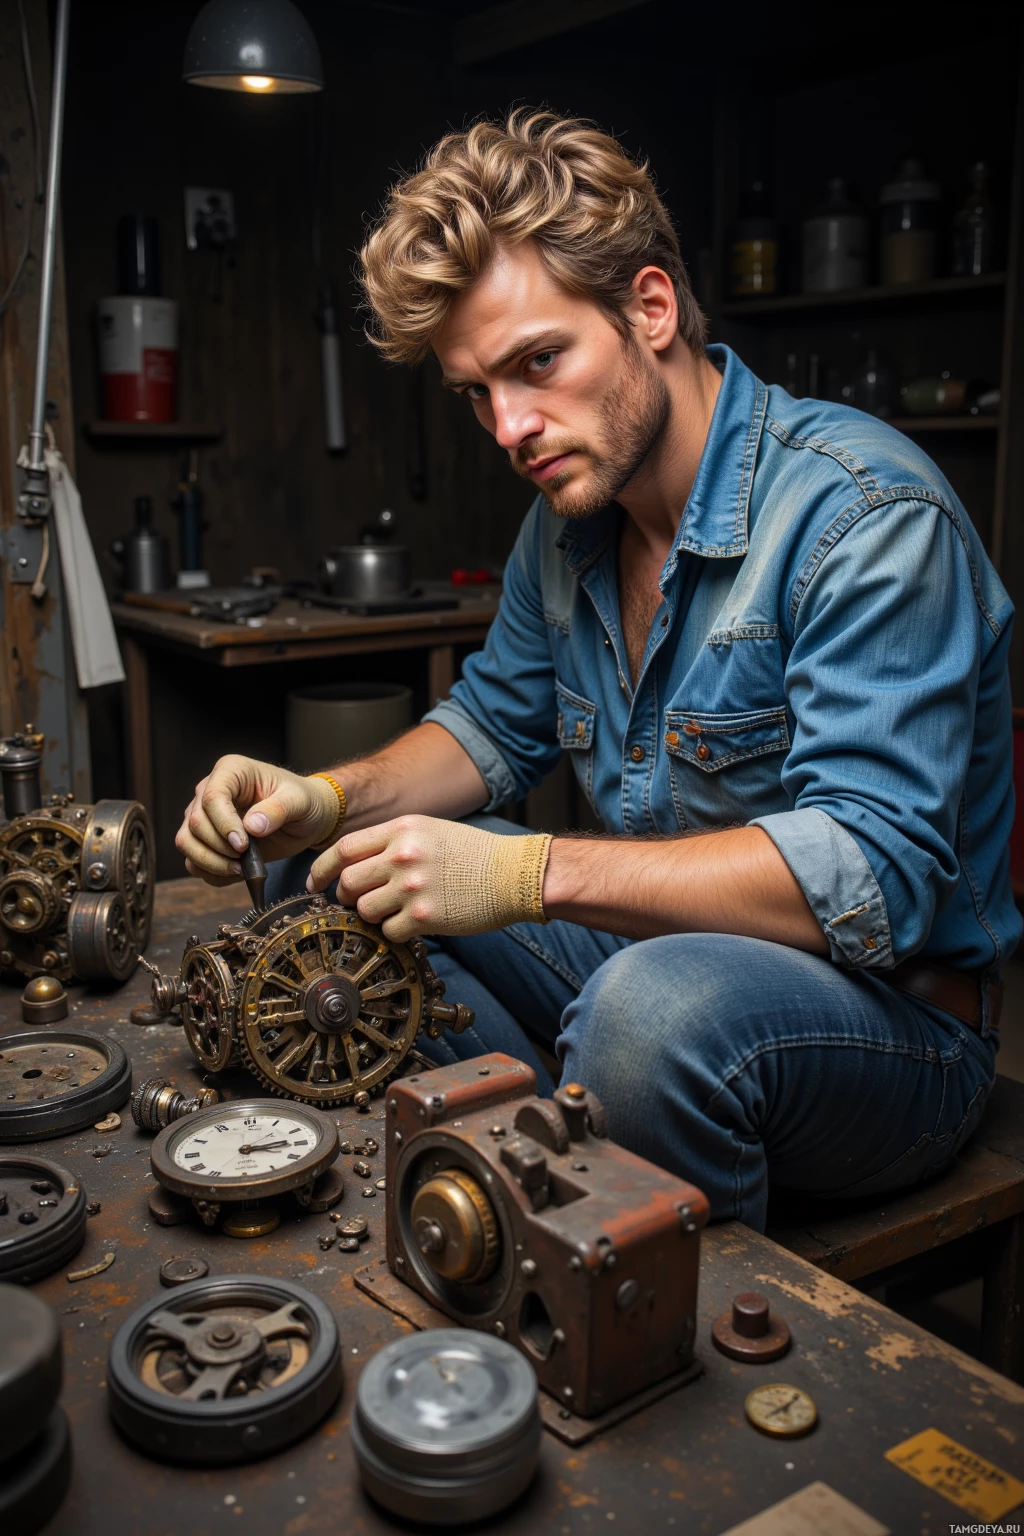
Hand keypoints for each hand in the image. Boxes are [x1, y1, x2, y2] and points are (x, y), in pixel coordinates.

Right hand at [175, 754, 338, 885]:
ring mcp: (204, 815)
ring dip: (211, 863)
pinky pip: (193, 860)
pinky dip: (211, 873)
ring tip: (240, 870)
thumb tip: (252, 826)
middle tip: (245, 860)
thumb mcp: (299, 801)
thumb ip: (278, 810)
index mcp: (231, 771)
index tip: (243, 845)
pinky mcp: (205, 838)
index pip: (212, 797)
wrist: (304, 818)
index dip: (223, 825)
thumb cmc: (303, 801)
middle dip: (219, 848)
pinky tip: (236, 873)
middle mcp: (210, 790)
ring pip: (187, 842)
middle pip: (195, 823)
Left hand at [307, 814, 550, 941]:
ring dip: (370, 915)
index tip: (317, 882)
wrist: (513, 874)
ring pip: (364, 909)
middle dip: (345, 896)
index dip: (323, 868)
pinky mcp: (425, 917)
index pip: (344, 849)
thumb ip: (393, 841)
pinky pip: (389, 931)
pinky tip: (409, 924)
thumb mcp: (430, 830)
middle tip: (355, 902)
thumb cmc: (474, 854)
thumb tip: (357, 862)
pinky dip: (393, 932)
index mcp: (402, 830)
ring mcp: (413, 887)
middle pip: (348, 881)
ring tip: (389, 912)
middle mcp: (403, 856)